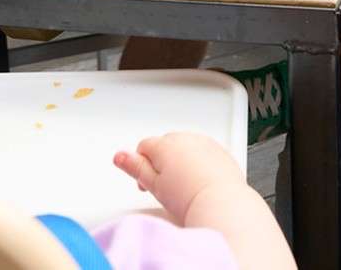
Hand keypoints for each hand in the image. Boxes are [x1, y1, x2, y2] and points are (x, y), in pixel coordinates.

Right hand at [113, 132, 243, 221]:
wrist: (221, 202)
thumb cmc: (188, 197)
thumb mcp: (154, 185)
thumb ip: (135, 167)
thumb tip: (119, 155)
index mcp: (165, 144)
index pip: (143, 147)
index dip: (141, 167)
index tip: (147, 184)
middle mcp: (185, 138)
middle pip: (164, 145)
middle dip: (161, 162)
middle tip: (165, 188)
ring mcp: (204, 142)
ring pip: (184, 147)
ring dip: (180, 161)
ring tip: (183, 186)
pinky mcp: (220, 151)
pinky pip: (203, 152)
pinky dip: (199, 162)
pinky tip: (199, 182)